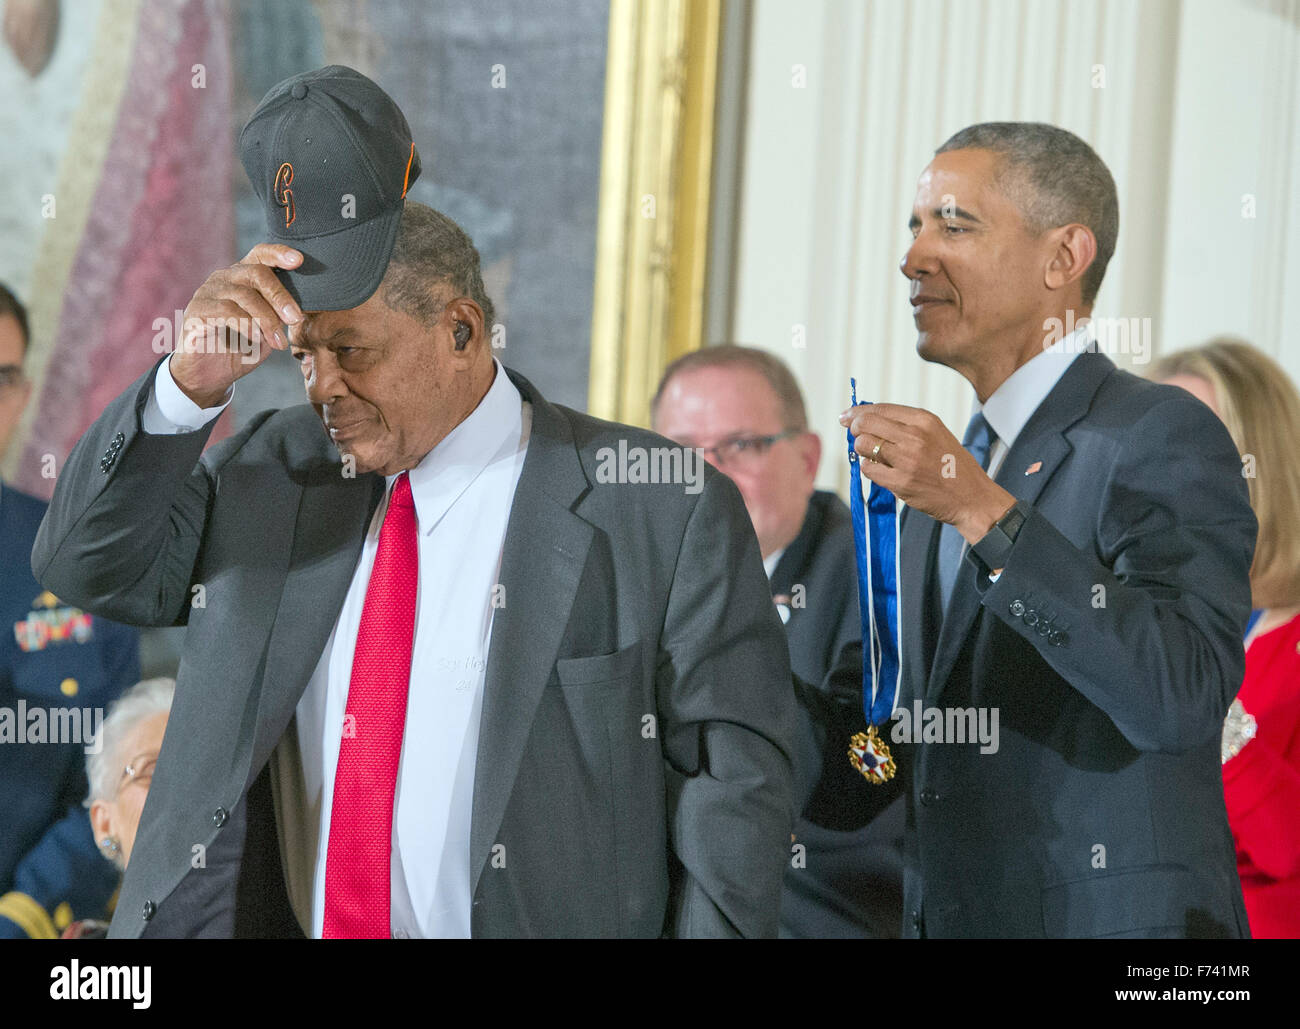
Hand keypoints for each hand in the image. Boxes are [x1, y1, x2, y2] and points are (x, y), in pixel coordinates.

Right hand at [169, 244, 304, 407]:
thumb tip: (302, 311)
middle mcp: (223, 279)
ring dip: (266, 319)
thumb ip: (281, 316)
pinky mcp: (196, 311)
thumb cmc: (241, 348)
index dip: (279, 253)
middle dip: (280, 296)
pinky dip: (246, 325)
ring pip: (243, 295)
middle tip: (295, 319)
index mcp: (243, 278)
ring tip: (278, 341)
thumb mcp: (268, 330)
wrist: (209, 376)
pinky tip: (256, 338)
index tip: (299, 260)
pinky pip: (225, 310)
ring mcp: (207, 293)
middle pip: (256, 272)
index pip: (260, 254)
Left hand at [839, 402, 1015, 542]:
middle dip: (855, 429)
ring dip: (861, 450)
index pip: (880, 408)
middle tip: (854, 436)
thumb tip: (867, 419)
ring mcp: (907, 460)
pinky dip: (869, 469)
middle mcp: (915, 436)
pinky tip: (880, 471)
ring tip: (873, 456)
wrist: (972, 497)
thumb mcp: (935, 433)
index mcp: (924, 420)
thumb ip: (906, 425)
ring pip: (864, 445)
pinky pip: (868, 469)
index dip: (858, 412)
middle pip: (866, 423)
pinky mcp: (901, 482)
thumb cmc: (952, 465)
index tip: (847, 416)